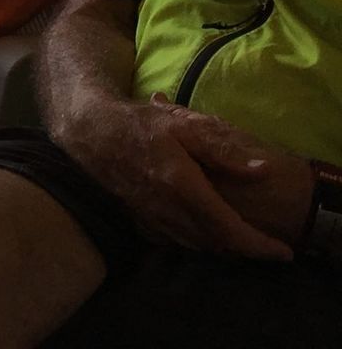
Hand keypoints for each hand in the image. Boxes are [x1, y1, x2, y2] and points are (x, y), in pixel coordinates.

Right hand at [55, 91, 294, 259]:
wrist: (91, 130)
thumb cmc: (139, 123)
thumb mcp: (184, 125)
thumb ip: (222, 150)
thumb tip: (262, 171)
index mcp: (184, 187)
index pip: (229, 229)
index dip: (258, 246)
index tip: (283, 252)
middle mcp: (168, 210)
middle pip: (216, 244)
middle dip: (244, 249)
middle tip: (265, 242)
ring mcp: (152, 218)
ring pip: (196, 246)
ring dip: (222, 247)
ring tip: (240, 239)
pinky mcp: (140, 219)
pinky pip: (176, 241)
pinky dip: (197, 242)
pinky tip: (202, 231)